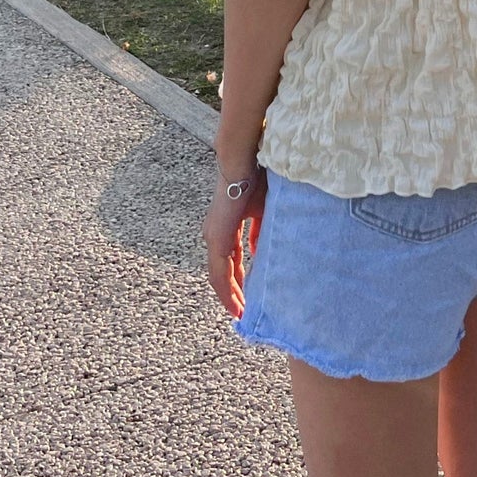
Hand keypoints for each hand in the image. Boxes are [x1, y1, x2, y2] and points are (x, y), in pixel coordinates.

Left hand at [203, 162, 266, 317]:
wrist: (244, 163)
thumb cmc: (256, 180)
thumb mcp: (262, 211)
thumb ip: (260, 232)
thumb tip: (258, 251)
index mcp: (226, 228)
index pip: (231, 260)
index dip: (239, 279)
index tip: (248, 295)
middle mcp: (215, 235)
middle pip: (223, 272)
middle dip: (234, 293)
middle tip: (245, 312)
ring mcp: (214, 237)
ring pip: (219, 276)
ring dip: (230, 296)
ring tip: (241, 314)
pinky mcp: (216, 239)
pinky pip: (220, 272)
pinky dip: (227, 290)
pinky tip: (235, 304)